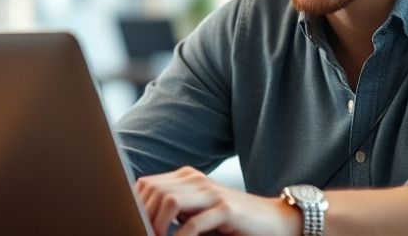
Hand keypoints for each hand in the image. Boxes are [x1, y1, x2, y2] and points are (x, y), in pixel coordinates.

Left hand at [135, 166, 300, 235]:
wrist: (274, 220)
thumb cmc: (232, 222)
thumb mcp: (198, 214)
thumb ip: (174, 213)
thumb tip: (142, 221)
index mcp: (187, 178)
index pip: (146, 185)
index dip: (134, 207)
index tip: (133, 225)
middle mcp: (197, 180)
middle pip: (154, 191)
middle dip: (143, 218)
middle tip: (145, 235)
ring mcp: (212, 193)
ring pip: (170, 201)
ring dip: (158, 227)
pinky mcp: (227, 209)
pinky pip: (194, 223)